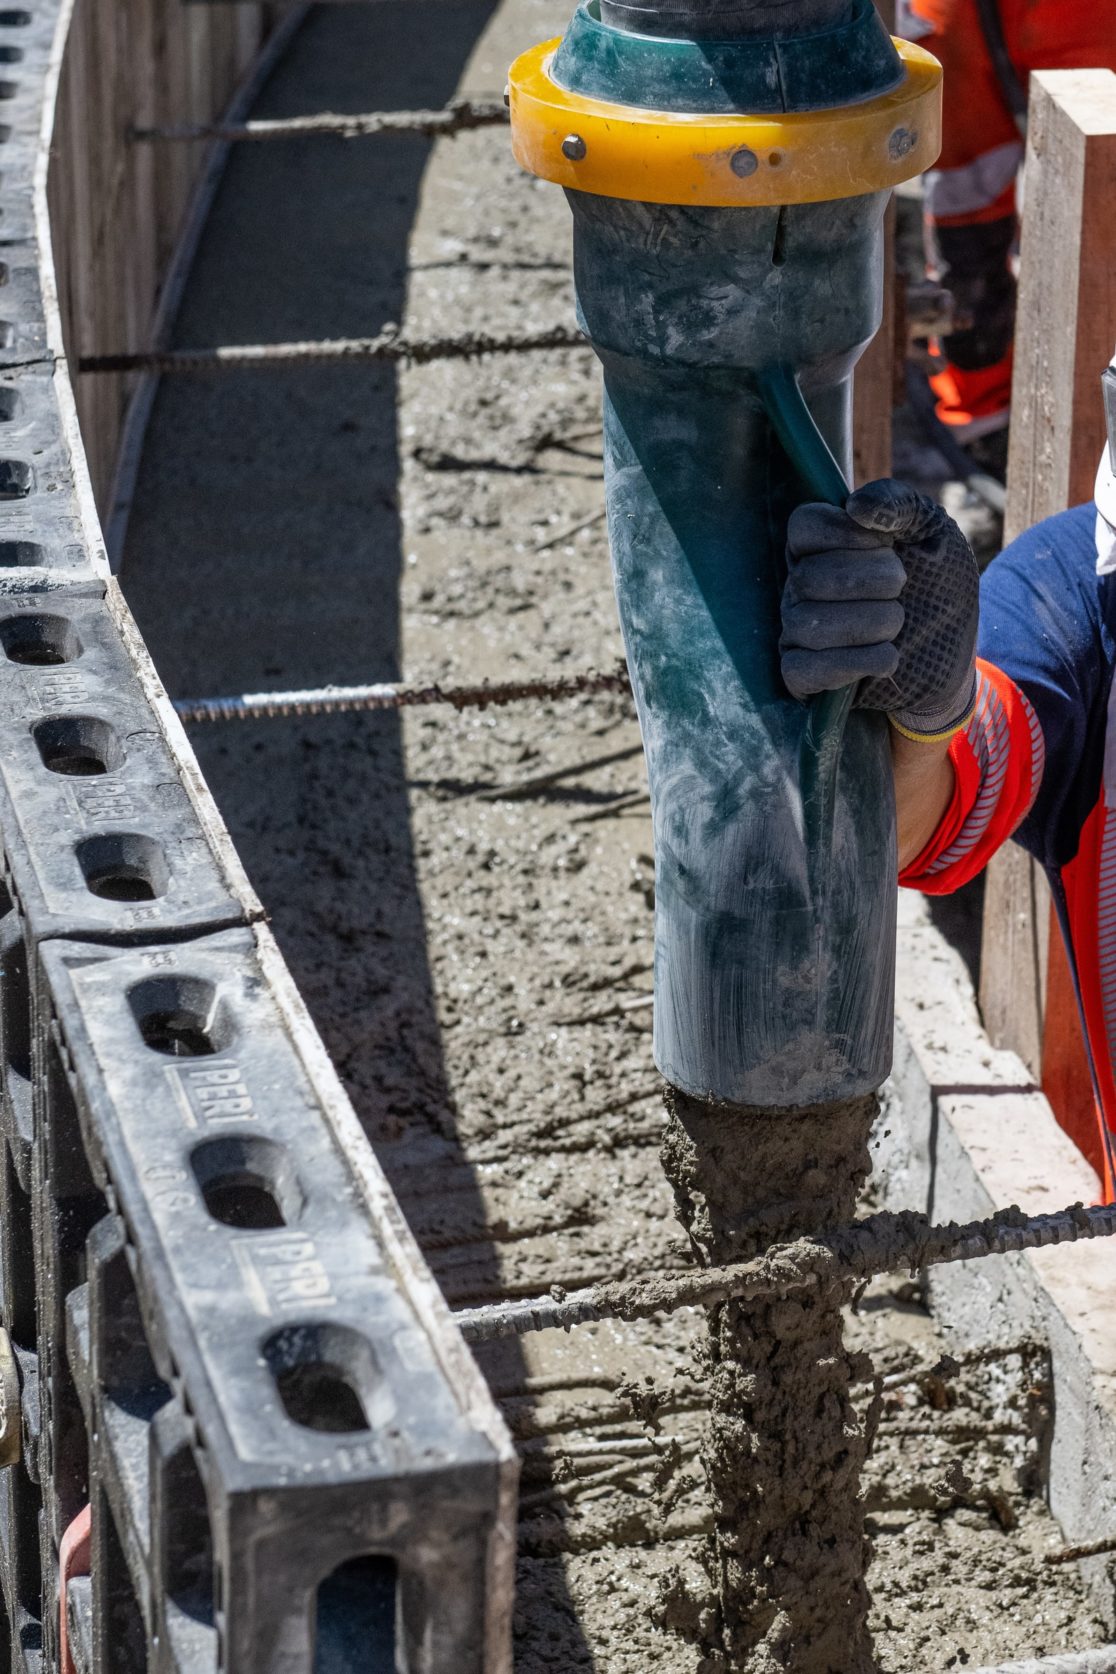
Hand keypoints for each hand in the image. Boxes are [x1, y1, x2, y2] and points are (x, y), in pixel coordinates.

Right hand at [780, 478, 978, 739]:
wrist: (955, 653)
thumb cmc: (938, 586)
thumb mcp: (932, 532)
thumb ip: (898, 504)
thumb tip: (855, 505)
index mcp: (823, 545)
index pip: (803, 525)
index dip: (846, 533)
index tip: (886, 543)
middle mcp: (800, 586)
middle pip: (808, 576)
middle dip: (872, 581)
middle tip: (902, 587)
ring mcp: (798, 632)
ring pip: (807, 624)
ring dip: (871, 622)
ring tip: (899, 624)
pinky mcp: (804, 676)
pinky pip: (801, 670)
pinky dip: (854, 664)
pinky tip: (887, 658)